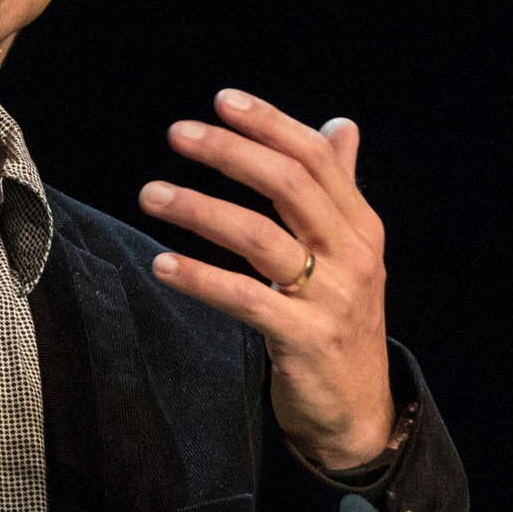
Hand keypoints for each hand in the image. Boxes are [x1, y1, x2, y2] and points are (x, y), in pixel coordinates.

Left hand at [139, 89, 394, 470]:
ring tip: (151, 194)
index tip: (223, 100)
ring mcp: (331, 298)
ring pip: (261, 237)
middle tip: (178, 134)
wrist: (358, 410)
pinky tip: (162, 265)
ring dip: (200, 209)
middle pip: (289, 185)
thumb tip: (340, 124)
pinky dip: (200, 278)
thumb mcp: (351, 252)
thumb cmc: (341, 320)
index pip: (316, 158)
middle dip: (230, 153)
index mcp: (361, 226)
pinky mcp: (303, 339)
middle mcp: (353, 255)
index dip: (270, 123)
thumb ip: (339, 188)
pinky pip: (244, 299)